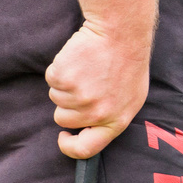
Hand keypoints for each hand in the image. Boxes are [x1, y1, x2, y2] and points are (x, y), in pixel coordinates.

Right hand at [46, 14, 152, 158]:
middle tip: (86, 82)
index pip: (86, 150)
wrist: (121, 32)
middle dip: (68, 103)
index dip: (69, 147)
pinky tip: (78, 59)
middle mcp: (96, 113)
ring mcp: (79, 97)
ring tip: (86, 68)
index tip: (64, 136)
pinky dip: (59, 68)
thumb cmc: (128, 62)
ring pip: (56, 97)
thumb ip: (110, 118)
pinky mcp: (64, 79)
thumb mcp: (131, 98)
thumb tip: (89, 131)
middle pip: (63, 119)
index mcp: (116, 121)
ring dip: (65, 84)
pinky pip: (51, 79)